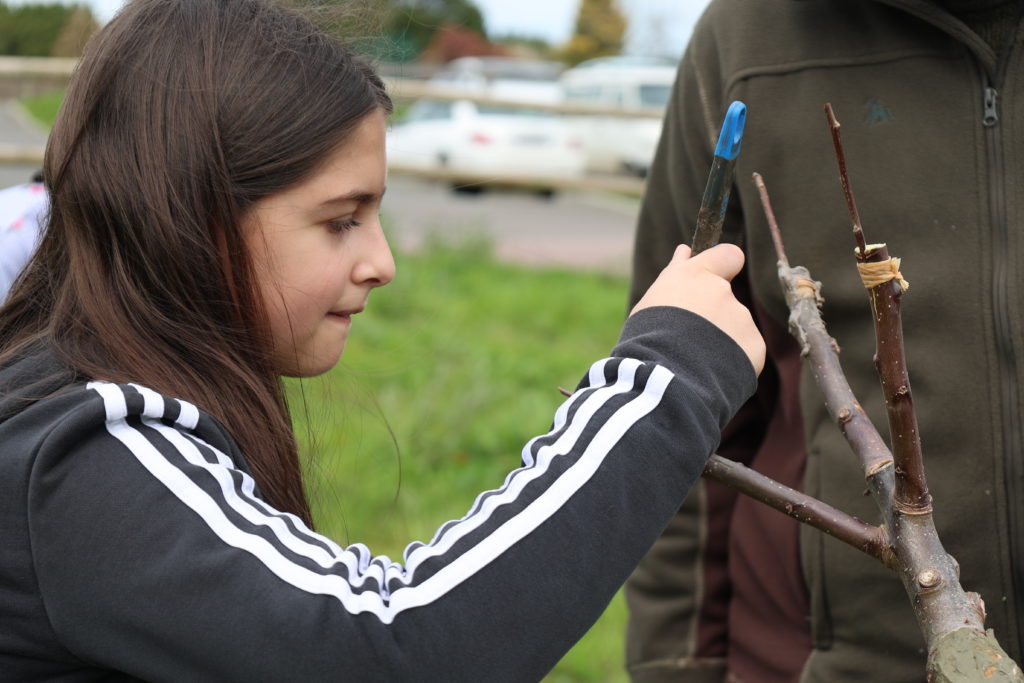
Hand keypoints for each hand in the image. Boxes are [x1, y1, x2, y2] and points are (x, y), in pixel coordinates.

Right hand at [631, 244, 765, 374]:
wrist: (666, 377)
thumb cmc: (648, 337)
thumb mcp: (653, 300)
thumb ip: (675, 276)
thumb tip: (684, 251)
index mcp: (695, 275)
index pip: (729, 255)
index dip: (725, 265)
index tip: (716, 278)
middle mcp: (722, 291)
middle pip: (724, 300)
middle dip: (712, 315)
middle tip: (688, 338)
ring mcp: (741, 317)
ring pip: (734, 327)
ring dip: (721, 340)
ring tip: (695, 360)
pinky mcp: (755, 344)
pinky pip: (745, 351)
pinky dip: (733, 360)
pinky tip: (711, 372)